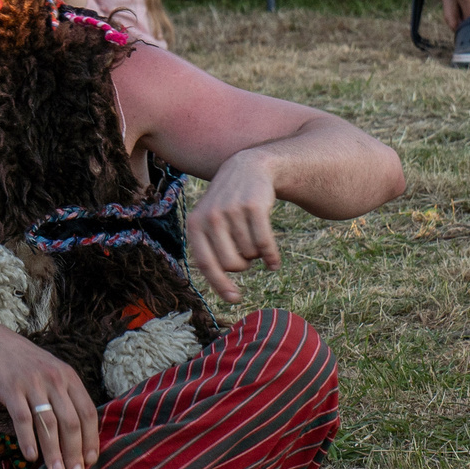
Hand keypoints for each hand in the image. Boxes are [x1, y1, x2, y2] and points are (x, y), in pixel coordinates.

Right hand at [0, 324, 101, 468]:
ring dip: (54, 452)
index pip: (87, 412)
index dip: (91, 439)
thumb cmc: (24, 364)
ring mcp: (32, 383)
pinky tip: (31, 457)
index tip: (91, 462)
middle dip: (75, 452)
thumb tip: (79, 435)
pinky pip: (22, 419)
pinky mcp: (11, 388)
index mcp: (69, 376)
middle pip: (70, 422)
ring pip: (48, 424)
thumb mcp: (52, 372)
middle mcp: (54, 379)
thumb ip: (66, 396)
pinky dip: (28, 440)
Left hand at [184, 150, 280, 299]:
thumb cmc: (227, 206)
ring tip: (253, 237)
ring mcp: (232, 211)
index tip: (234, 299)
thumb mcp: (210, 223)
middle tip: (245, 254)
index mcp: (195, 224)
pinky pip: (265, 245)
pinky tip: (274, 261)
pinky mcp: (254, 207)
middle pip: (232, 263)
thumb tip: (227, 294)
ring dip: (256, 254)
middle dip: (243, 265)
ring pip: (250, 254)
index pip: (206, 263)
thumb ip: (211, 252)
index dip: (219, 284)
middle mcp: (211, 217)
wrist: (248, 168)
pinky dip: (272, 257)